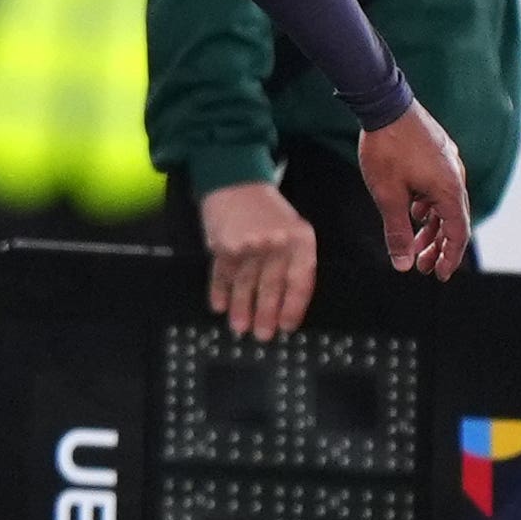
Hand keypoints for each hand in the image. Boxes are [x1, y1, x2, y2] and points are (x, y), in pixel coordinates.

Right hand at [200, 180, 317, 340]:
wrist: (236, 182)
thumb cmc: (268, 212)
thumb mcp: (293, 231)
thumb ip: (293, 261)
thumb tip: (285, 302)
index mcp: (300, 241)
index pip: (300, 282)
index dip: (293, 307)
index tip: (287, 327)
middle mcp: (276, 244)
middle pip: (272, 287)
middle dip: (266, 315)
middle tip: (263, 336)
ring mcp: (248, 245)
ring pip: (246, 285)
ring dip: (242, 309)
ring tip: (240, 328)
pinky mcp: (223, 245)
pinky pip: (222, 276)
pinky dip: (220, 292)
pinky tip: (219, 307)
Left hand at [357, 101, 472, 280]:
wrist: (385, 104)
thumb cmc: (386, 150)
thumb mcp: (387, 196)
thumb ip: (398, 232)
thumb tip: (404, 266)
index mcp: (449, 190)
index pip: (458, 233)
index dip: (450, 257)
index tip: (440, 276)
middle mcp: (456, 177)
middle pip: (453, 221)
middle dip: (438, 247)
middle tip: (423, 267)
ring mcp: (449, 164)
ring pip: (444, 204)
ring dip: (430, 227)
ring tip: (414, 246)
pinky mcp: (440, 155)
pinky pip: (439, 188)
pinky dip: (428, 206)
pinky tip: (413, 213)